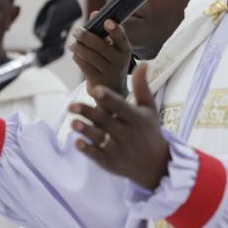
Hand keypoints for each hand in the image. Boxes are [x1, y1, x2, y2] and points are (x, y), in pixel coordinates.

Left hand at [69, 14, 131, 95]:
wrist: (113, 90)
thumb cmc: (111, 63)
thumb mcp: (113, 48)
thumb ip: (104, 31)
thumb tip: (94, 14)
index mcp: (125, 50)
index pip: (121, 38)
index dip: (115, 29)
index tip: (107, 21)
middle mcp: (119, 61)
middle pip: (101, 46)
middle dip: (86, 37)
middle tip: (77, 31)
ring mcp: (109, 72)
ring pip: (91, 56)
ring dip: (79, 47)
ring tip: (73, 44)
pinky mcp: (98, 80)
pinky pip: (85, 66)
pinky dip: (78, 58)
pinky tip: (75, 54)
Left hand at [70, 63, 169, 190]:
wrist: (156, 165)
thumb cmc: (150, 131)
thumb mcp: (149, 108)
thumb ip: (142, 86)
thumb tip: (143, 62)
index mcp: (137, 119)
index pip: (120, 106)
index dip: (108, 98)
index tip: (95, 89)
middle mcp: (128, 134)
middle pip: (105, 121)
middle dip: (88, 113)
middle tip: (71, 105)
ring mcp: (119, 150)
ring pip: (99, 138)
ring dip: (85, 131)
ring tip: (73, 123)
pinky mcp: (111, 163)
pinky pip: (97, 156)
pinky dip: (87, 150)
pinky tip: (77, 142)